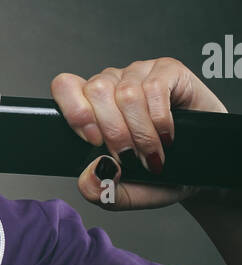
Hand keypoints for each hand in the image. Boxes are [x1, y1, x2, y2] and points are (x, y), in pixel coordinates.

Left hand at [50, 58, 227, 210]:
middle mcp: (112, 84)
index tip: (93, 141)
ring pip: (126, 93)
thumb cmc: (159, 176)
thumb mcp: (123, 195)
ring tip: (152, 153)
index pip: (65, 87)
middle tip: (130, 157)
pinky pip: (155, 88)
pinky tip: (167, 136)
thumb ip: (99, 191)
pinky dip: (161, 121)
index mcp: (91, 106)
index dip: (75, 111)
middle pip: (96, 91)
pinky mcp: (167, 70)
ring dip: (141, 132)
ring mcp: (139, 74)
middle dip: (114, 133)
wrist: (199, 172)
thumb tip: (90, 173)